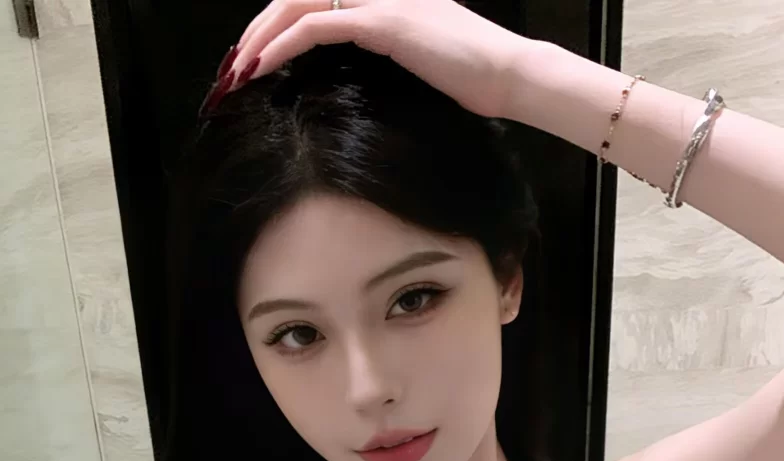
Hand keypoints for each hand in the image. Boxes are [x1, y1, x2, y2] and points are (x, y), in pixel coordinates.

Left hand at [227, 0, 534, 119]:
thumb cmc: (470, 81)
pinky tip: (260, 68)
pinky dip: (281, 45)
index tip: (251, 63)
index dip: (274, 28)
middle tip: (232, 70)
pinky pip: (315, 25)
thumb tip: (344, 86)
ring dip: (258, 38)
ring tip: (236, 72)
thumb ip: (380, 59)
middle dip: (255, 32)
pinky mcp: (382, 20)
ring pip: (297, 4)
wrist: (507, 75)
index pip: (312, 1)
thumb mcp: (416, 65)